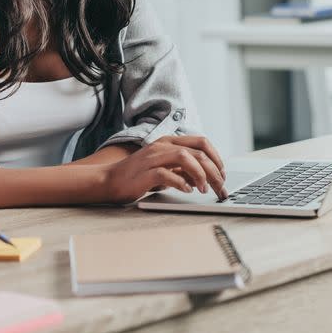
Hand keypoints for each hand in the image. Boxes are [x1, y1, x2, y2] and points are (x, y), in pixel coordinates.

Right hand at [99, 135, 226, 203]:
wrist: (109, 181)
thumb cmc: (138, 176)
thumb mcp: (164, 169)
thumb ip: (182, 169)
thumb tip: (204, 177)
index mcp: (168, 142)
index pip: (202, 141)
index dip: (217, 157)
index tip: (222, 174)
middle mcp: (162, 146)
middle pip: (198, 152)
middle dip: (215, 171)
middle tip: (220, 188)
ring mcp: (153, 158)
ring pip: (186, 158)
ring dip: (200, 174)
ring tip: (204, 189)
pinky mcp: (145, 172)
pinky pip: (167, 174)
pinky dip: (181, 183)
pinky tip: (187, 191)